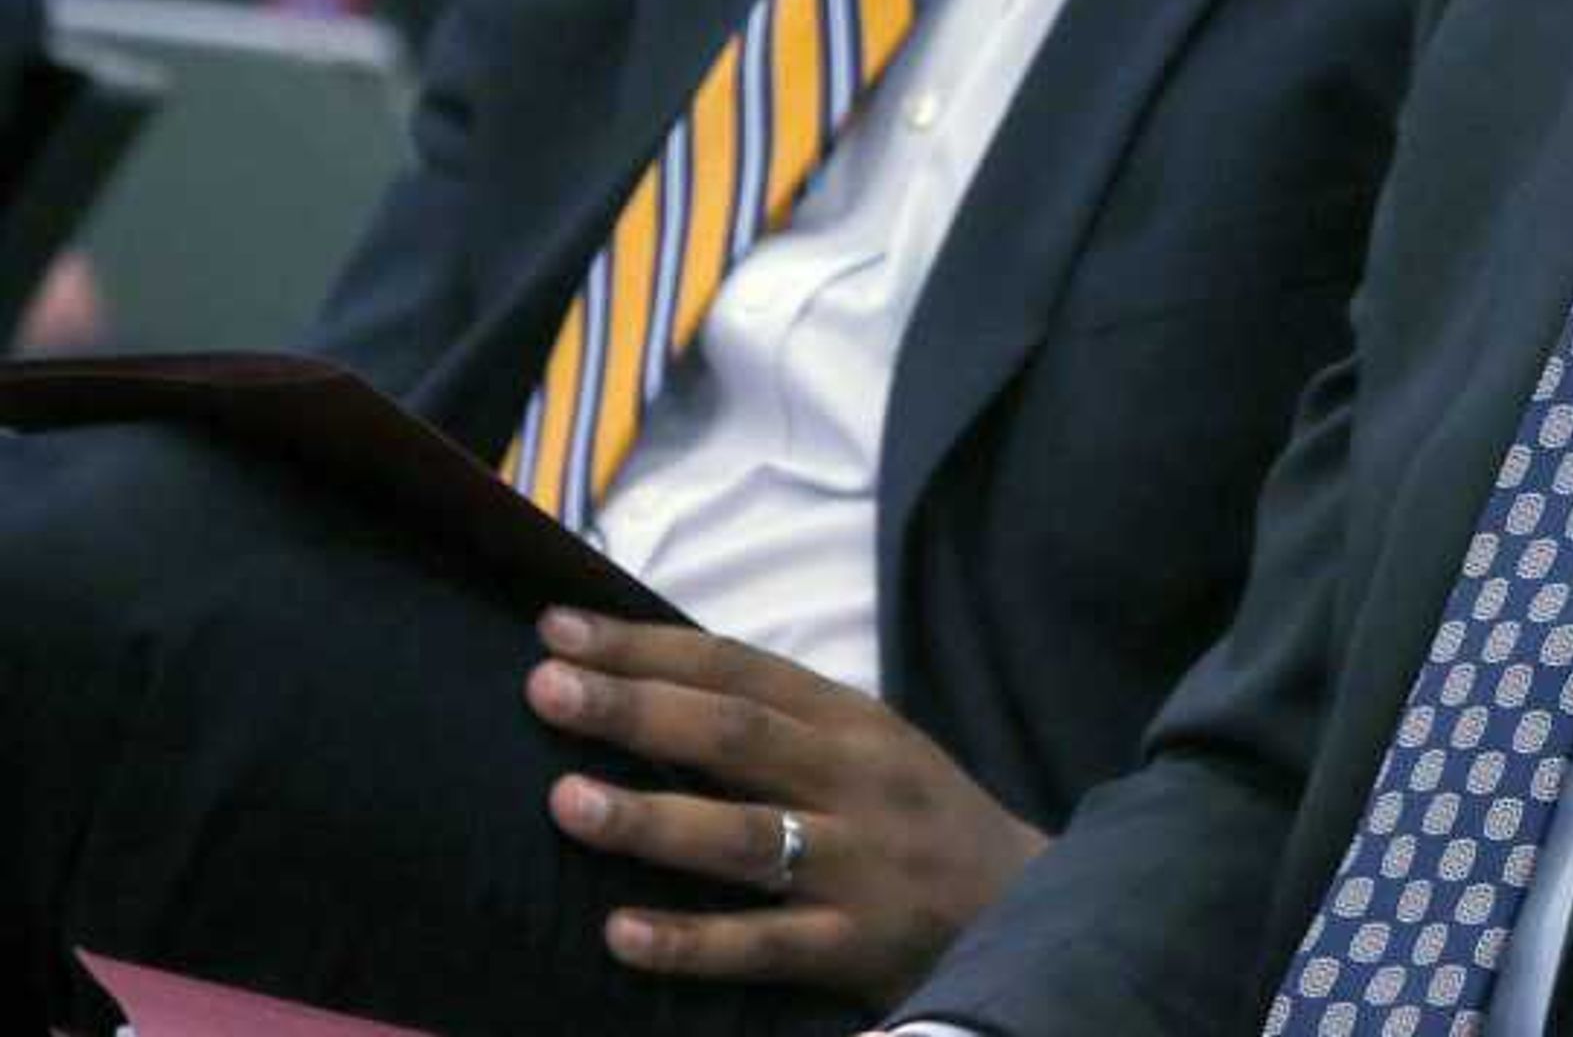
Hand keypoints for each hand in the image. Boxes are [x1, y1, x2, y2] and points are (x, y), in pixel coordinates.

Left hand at [528, 606, 1048, 1002]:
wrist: (1024, 902)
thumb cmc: (917, 819)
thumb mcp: (869, 748)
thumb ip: (780, 724)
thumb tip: (650, 687)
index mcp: (851, 722)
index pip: (740, 670)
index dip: (650, 646)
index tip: (560, 630)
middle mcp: (853, 782)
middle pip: (737, 736)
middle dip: (638, 708)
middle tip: (546, 688)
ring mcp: (855, 864)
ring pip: (744, 838)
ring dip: (652, 818)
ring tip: (566, 801)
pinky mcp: (854, 946)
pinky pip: (762, 946)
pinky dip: (689, 941)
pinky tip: (619, 933)